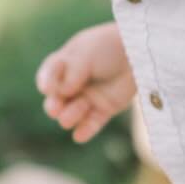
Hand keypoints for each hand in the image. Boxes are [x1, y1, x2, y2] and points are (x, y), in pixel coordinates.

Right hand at [36, 23, 136, 143]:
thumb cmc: (109, 46)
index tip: (47, 88)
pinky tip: (79, 136)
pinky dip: (85, 131)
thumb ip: (71, 73)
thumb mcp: (84, 54)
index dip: (45, 84)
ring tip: (82, 105)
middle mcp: (73, 83)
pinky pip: (91, 124)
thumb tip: (62, 92)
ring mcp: (88, 97)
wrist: (139, 51)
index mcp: (65, 65)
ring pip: (71, 115)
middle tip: (55, 108)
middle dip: (53, 106)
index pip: (47, 77)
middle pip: (55, 101)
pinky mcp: (104, 109)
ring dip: (71, 115)